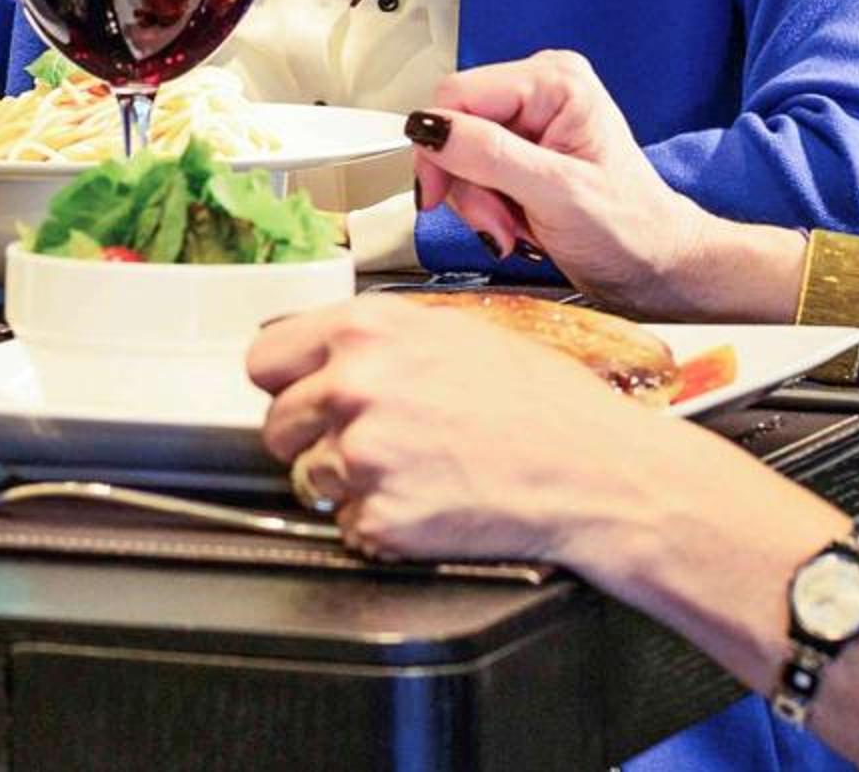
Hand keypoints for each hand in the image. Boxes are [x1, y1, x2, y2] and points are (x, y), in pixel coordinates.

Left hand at [249, 293, 687, 564]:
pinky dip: (379, 524)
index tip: (300, 393)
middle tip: (370, 442)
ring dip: (345, 484)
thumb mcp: (455, 332)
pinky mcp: (380, 519)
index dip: (285, 380)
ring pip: (308, 480)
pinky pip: (348, 527)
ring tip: (411, 472)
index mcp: (365, 330)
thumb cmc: (541, 401)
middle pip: (277, 424)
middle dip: (312, 436)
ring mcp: (362, 457)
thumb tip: (328, 353)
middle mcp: (352, 388)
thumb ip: (378, 339)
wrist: (593, 472)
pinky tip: (428, 503)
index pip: (265, 358)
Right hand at [411, 51, 710, 312]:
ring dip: (476, 202)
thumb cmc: (632, 230)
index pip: (457, 95)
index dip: (439, 147)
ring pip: (456, 152)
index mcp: (555, 81)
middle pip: (453, 124)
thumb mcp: (559, 193)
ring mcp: (530, 119)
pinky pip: (470, 171)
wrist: (656, 266)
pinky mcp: (520, 149)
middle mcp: (539, 90)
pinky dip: (484, 206)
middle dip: (466, 184)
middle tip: (497, 223)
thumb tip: (431, 127)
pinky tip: (515, 223)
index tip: (440, 195)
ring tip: (514, 228)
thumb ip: (492, 155)